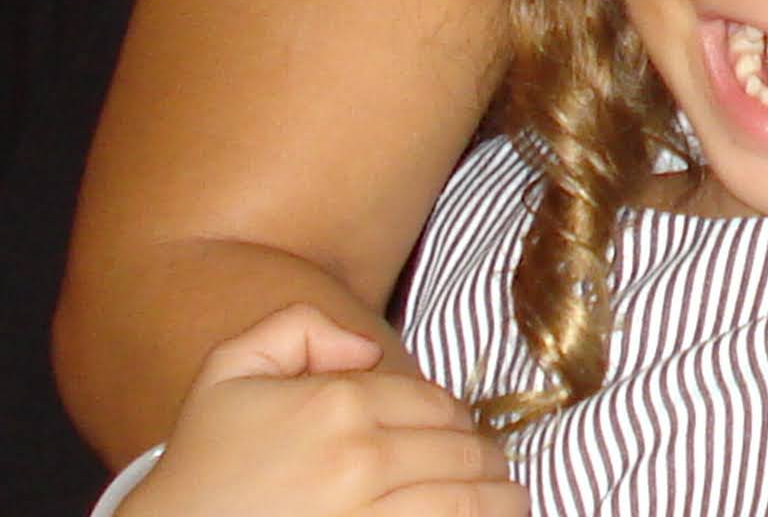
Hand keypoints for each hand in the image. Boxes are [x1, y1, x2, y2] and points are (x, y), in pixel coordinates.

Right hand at [125, 305, 521, 516]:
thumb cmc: (201, 465)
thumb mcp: (229, 371)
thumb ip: (297, 328)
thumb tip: (364, 346)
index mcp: (338, 404)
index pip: (437, 404)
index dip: (456, 420)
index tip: (459, 436)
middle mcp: (359, 459)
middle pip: (460, 450)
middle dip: (484, 458)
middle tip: (491, 469)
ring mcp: (365, 515)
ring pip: (467, 499)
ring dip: (498, 497)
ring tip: (507, 499)